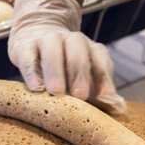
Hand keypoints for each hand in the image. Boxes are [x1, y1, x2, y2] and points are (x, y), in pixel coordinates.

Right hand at [8, 0, 125, 114]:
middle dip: (80, 73)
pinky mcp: (25, 47)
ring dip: (56, 70)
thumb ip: (100, 93)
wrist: (34, 36)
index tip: (106, 97)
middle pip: (78, 50)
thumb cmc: (65, 66)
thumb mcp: (84, 77)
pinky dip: (32, 71)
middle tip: (80, 95)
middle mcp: (70, 40)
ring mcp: (46, 41)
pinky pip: (28, 56)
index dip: (104, 77)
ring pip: (52, 49)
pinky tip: (36, 87)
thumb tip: (120, 109)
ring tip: (56, 92)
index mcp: (89, 48)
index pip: (100, 58)